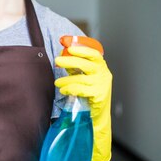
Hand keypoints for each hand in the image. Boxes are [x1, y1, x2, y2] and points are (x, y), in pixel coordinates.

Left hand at [54, 45, 112, 160]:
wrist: (97, 116)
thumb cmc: (88, 94)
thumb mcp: (83, 77)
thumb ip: (74, 67)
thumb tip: (61, 54)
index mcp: (101, 66)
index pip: (92, 52)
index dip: (80, 47)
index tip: (67, 44)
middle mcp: (104, 74)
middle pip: (86, 63)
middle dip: (70, 60)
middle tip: (57, 60)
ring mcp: (103, 85)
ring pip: (82, 78)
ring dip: (66, 79)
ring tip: (57, 82)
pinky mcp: (100, 96)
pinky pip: (82, 90)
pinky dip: (71, 88)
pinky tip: (64, 90)